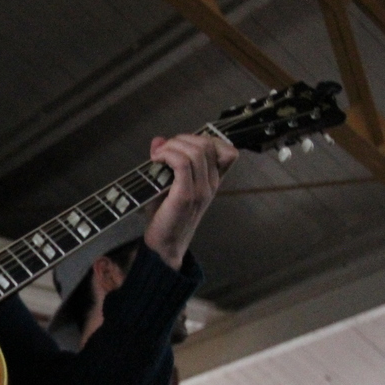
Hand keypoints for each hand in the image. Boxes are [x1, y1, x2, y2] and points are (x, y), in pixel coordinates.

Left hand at [143, 133, 237, 269]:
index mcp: (213, 181)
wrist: (165, 246)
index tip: (183, 145)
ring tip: (159, 155)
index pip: (228, 151)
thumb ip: (166, 160)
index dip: (206, 139)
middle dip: (183, 139)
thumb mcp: (168, 184)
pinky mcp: (186, 195)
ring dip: (173, 146)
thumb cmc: (166, 215)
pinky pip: (183, 163)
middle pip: (208, 144)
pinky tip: (156, 160)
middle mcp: (211, 184)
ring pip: (196, 151)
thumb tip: (158, 140)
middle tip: (165, 150)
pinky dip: (168, 155)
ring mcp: (201, 190)